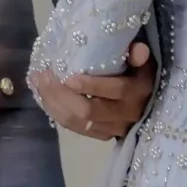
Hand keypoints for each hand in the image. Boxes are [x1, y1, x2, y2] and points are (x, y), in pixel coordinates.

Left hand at [33, 39, 154, 140]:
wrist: (147, 105)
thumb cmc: (139, 75)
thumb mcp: (143, 63)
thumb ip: (138, 56)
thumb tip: (139, 50)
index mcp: (137, 93)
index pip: (114, 90)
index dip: (90, 85)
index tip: (67, 76)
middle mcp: (125, 114)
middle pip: (88, 111)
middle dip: (62, 94)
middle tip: (44, 76)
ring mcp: (112, 129)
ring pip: (77, 121)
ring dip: (53, 104)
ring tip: (39, 83)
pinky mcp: (101, 136)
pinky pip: (74, 128)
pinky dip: (56, 112)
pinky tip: (44, 97)